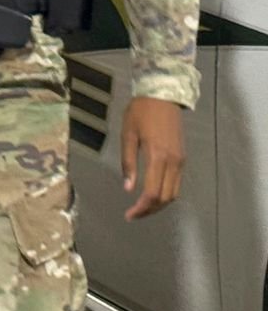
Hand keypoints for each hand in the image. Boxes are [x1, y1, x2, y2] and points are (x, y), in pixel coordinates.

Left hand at [121, 96, 184, 219]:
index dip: (141, 208)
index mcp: (158, 156)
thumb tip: (128, 188)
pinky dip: (166, 194)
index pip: (152, 192)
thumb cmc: (140, 112)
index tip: (128, 215)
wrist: (162, 95)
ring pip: (174, 193)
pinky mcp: (182, 158)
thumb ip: (128, 162)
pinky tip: (152, 194)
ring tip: (141, 208)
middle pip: (165, 197)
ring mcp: (180, 160)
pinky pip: (177, 183)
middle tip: (133, 215)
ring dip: (159, 204)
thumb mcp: (127, 135)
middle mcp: (173, 162)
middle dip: (149, 210)